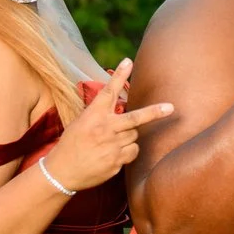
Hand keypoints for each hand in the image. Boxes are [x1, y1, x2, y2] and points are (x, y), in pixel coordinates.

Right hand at [43, 59, 175, 191]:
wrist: (62, 171)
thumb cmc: (72, 143)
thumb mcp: (81, 122)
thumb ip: (101, 114)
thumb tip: (122, 105)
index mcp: (92, 115)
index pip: (108, 91)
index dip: (119, 75)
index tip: (128, 62)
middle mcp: (104, 128)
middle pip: (135, 118)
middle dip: (154, 112)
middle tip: (171, 107)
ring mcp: (111, 146)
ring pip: (134, 135)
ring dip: (128, 136)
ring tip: (110, 142)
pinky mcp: (116, 161)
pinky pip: (133, 151)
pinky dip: (128, 151)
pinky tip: (113, 154)